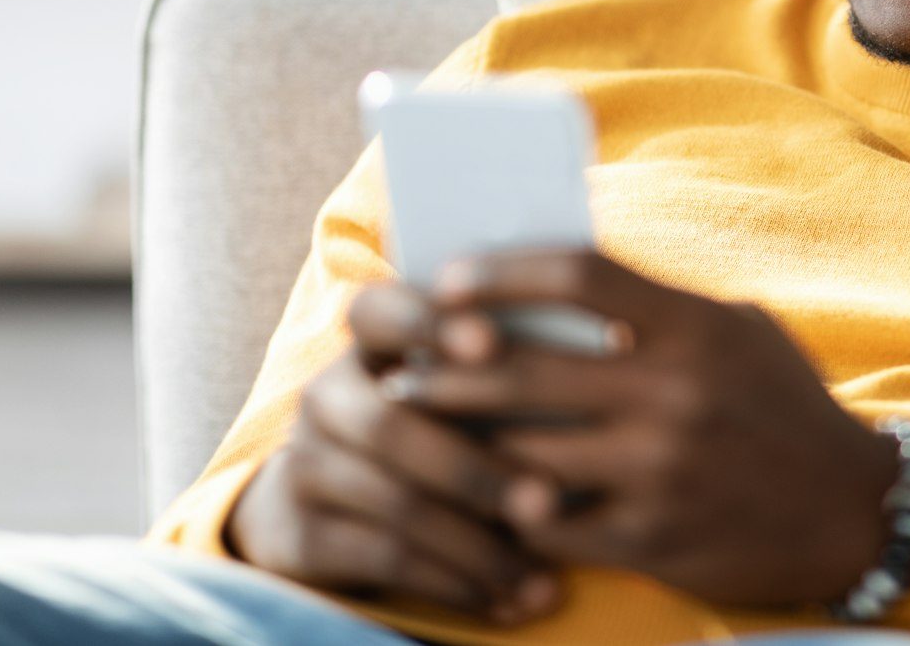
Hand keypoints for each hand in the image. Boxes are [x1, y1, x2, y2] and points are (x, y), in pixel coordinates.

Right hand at [227, 281, 563, 625]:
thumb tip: (611, 351)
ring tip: (543, 576)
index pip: (382, 308)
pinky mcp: (297, 533)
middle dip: (476, 468)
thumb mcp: (469, 392)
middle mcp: (326, 393)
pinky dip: (454, 583)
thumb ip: (512, 366)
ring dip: (478, 545)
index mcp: (372, 340)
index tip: (492, 345)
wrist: (343, 510)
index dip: (430, 322)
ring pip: (396, 501)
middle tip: (550, 502)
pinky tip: (504, 601)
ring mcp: (303, 462)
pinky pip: (383, 557)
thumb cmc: (448, 428)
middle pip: (392, 423)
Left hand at [384, 249, 897, 608]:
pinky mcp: (652, 539)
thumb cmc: (784, 407)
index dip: (501, 272)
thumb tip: (557, 289)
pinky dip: (511, 514)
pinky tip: (489, 501)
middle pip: (521, 369)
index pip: (579, 275)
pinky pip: (548, 527)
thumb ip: (659, 312)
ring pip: (520, 453)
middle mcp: (675, 394)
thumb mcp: (740, 333)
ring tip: (425, 437)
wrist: (855, 511)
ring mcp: (660, 471)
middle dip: (444, 369)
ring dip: (464, 445)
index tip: (447, 281)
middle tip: (401, 369)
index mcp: (694, 327)